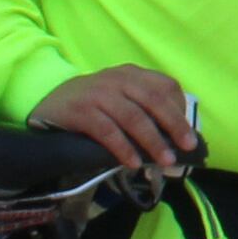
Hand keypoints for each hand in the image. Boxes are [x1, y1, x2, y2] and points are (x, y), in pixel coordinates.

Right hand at [30, 66, 197, 175]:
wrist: (50, 105)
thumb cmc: (94, 106)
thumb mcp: (120, 98)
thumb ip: (144, 109)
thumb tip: (175, 138)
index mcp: (132, 74)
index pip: (165, 86)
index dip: (179, 109)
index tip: (188, 133)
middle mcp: (117, 79)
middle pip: (153, 101)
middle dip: (174, 125)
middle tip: (187, 147)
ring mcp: (98, 93)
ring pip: (133, 117)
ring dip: (152, 141)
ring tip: (165, 161)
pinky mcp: (81, 111)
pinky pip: (107, 131)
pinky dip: (123, 148)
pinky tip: (133, 163)